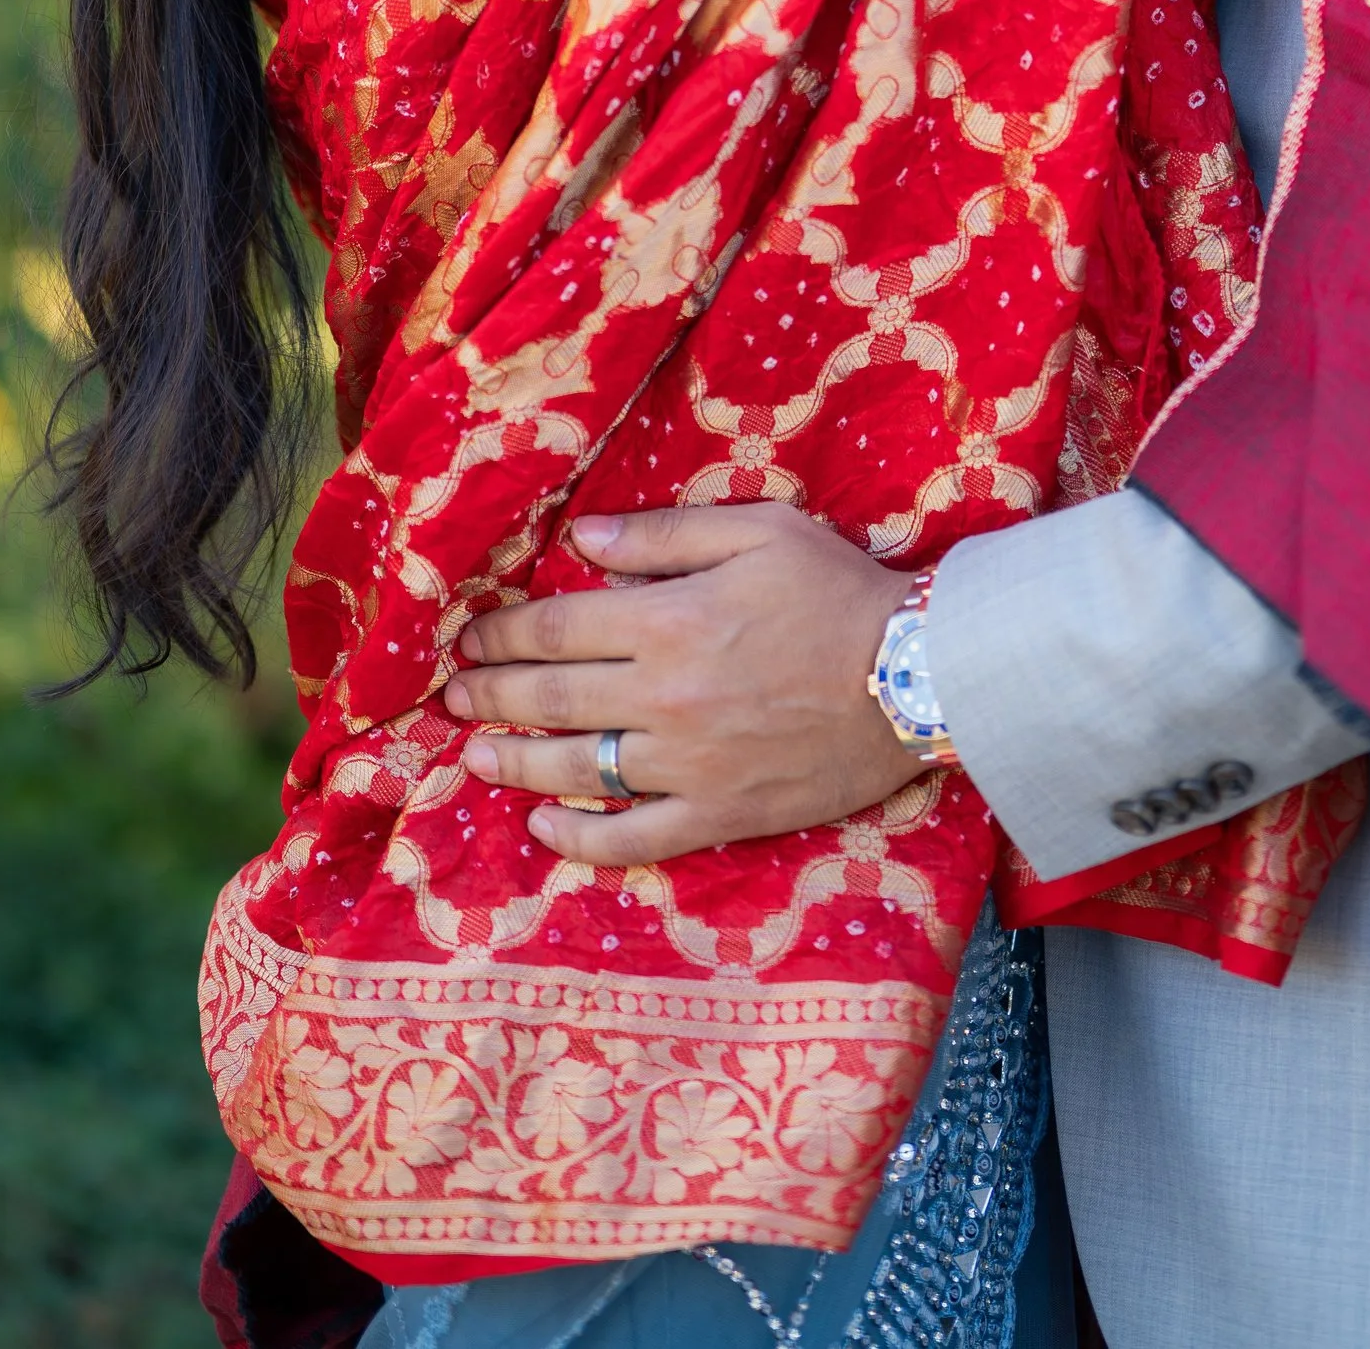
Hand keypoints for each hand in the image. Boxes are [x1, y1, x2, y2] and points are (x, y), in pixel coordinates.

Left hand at [442, 502, 919, 864]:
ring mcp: (688, 764)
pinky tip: (543, 825)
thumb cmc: (839, 591)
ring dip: (514, 762)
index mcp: (668, 621)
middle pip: (551, 698)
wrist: (918, 674)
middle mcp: (664, 697)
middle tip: (452, 697)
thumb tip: (586, 538)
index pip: (556, 627)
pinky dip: (579, 838)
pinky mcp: (719, 814)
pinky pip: (632, 838)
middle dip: (490, 695)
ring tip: (474, 754)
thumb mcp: (758, 531)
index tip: (469, 638)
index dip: (502, 633)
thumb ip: (667, 533)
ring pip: (577, 770)